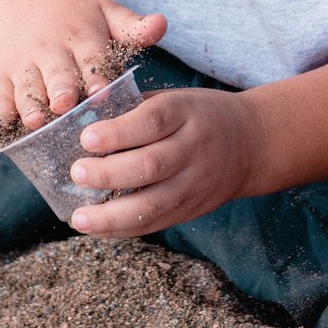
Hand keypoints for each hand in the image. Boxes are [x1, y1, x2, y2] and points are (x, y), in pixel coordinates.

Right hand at [0, 0, 165, 129]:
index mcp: (81, 35)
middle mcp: (49, 47)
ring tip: (36, 121)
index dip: (96, 75)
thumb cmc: (75, 15)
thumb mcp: (106, 12)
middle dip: (60, 89)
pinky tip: (7, 124)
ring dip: (30, 104)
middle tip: (64, 105)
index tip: (101, 92)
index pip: (91, 56)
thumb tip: (163, 24)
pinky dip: (0, 109)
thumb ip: (134, 26)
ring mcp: (20, 61)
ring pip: (25, 86)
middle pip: (56, 73)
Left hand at [66, 87, 262, 236]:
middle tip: (77, 173)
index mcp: (186, 112)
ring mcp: (196, 183)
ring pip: (153, 204)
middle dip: (109, 174)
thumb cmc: (198, 114)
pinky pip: (156, 223)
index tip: (86, 138)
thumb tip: (83, 116)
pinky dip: (123, 230)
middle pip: (150, 166)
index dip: (118, 132)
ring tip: (79, 217)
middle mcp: (194, 148)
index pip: (152, 123)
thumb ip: (134, 108)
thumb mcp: (174, 98)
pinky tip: (97, 228)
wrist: (251, 142)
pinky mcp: (193, 209)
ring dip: (112, 216)